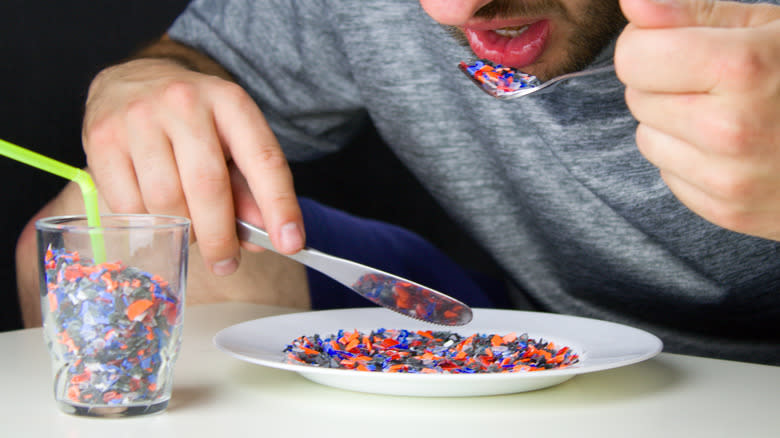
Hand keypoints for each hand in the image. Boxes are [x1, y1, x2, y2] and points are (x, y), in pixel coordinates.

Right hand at [82, 57, 304, 274]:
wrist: (135, 80)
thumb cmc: (193, 121)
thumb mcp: (232, 142)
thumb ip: (249, 188)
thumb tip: (261, 236)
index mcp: (230, 101)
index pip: (263, 158)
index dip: (279, 205)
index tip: (290, 243)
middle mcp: (184, 102)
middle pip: (208, 186)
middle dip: (221, 237)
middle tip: (227, 263)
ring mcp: (138, 118)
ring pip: (166, 200)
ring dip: (182, 231)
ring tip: (189, 230)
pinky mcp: (101, 138)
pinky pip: (128, 205)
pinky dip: (148, 225)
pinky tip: (157, 216)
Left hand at [615, 0, 779, 239]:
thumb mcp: (767, 28)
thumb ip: (693, 14)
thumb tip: (632, 3)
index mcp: (743, 69)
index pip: (633, 56)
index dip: (650, 42)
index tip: (682, 42)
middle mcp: (731, 131)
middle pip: (636, 96)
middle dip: (665, 81)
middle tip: (720, 80)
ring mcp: (730, 180)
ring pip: (646, 138)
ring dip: (673, 122)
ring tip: (731, 113)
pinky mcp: (727, 211)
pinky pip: (669, 173)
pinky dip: (690, 158)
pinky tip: (736, 148)